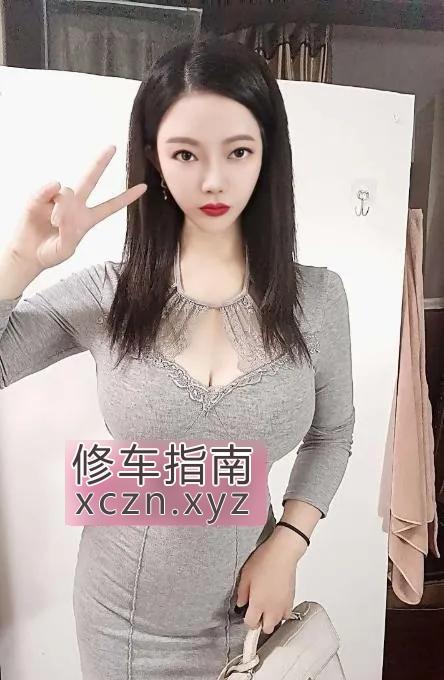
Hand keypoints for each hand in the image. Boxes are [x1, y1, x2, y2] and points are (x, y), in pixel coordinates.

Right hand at [9, 145, 146, 270]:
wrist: (27, 253)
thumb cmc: (49, 253)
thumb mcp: (64, 250)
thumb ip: (69, 234)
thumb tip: (62, 211)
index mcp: (87, 219)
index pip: (110, 206)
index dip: (126, 197)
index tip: (143, 187)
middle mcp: (75, 205)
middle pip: (90, 180)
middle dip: (100, 163)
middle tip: (112, 147)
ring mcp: (58, 199)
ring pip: (67, 191)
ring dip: (62, 207)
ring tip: (54, 222)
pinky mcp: (40, 197)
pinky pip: (49, 188)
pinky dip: (48, 191)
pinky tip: (47, 200)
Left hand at [235, 532, 301, 633]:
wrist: (283, 553)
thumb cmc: (264, 561)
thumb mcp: (245, 575)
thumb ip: (241, 593)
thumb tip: (240, 603)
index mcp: (258, 603)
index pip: (250, 624)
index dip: (246, 620)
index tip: (245, 614)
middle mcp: (272, 608)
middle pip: (266, 629)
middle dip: (260, 624)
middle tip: (256, 612)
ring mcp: (283, 605)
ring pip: (277, 623)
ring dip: (271, 619)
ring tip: (266, 606)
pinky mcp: (291, 600)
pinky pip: (286, 614)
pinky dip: (281, 613)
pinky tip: (276, 603)